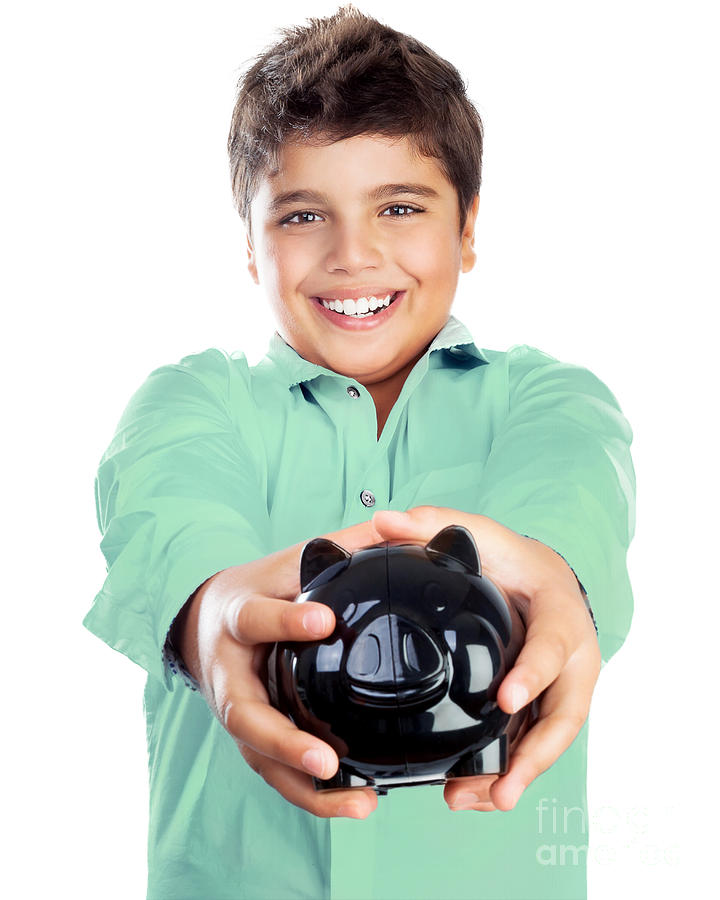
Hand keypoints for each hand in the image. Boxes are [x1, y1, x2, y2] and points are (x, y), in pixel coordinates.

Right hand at [172, 517, 387, 819]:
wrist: (207, 619)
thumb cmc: (258, 589)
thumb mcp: (288, 561)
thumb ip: (340, 545)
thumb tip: (395, 525)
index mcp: (237, 617)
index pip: (255, 618)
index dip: (285, 622)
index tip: (324, 621)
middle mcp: (229, 674)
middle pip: (246, 714)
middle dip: (285, 739)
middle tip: (328, 758)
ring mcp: (236, 712)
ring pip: (260, 757)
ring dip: (305, 784)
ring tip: (357, 800)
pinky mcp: (249, 739)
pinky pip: (275, 773)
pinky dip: (312, 794)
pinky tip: (355, 803)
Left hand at [370, 506, 601, 812]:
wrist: (543, 579)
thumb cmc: (513, 559)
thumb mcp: (480, 533)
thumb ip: (433, 524)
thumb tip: (383, 518)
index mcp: (559, 615)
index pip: (551, 647)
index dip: (533, 675)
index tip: (506, 699)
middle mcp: (572, 660)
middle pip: (564, 715)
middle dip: (534, 756)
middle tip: (501, 788)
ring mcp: (562, 688)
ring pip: (550, 742)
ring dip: (518, 776)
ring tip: (476, 802)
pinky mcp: (545, 707)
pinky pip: (533, 745)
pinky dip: (508, 772)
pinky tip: (475, 795)